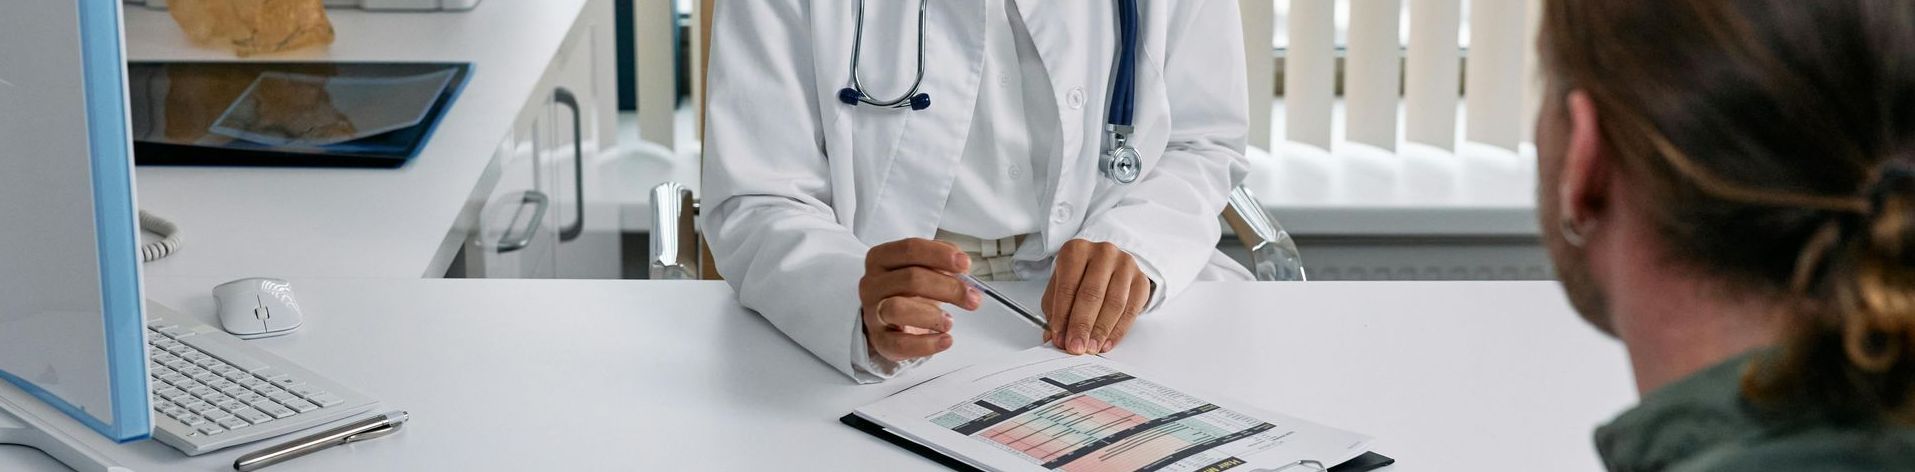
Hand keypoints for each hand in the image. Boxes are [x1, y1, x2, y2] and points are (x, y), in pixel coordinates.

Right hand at [859, 238, 980, 362]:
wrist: (888, 319)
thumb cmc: (908, 290)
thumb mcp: (923, 267)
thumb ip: (941, 262)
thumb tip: (961, 266)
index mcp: (881, 258)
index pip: (910, 249)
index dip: (940, 255)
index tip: (965, 264)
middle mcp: (872, 283)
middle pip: (910, 278)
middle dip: (948, 288)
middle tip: (972, 298)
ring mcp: (872, 312)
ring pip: (898, 309)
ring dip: (932, 315)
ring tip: (950, 321)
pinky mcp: (879, 339)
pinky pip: (900, 344)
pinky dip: (927, 344)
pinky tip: (945, 340)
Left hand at [1043, 239, 1150, 354]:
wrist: (1107, 265)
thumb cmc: (1079, 277)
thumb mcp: (1061, 288)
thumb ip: (1055, 312)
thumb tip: (1054, 339)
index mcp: (1077, 250)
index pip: (1068, 286)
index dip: (1062, 315)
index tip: (1059, 338)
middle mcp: (1103, 253)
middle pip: (1092, 294)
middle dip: (1082, 325)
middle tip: (1076, 347)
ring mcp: (1125, 264)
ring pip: (1114, 303)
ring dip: (1101, 330)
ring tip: (1091, 348)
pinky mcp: (1140, 280)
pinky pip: (1131, 310)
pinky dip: (1118, 330)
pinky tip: (1106, 342)